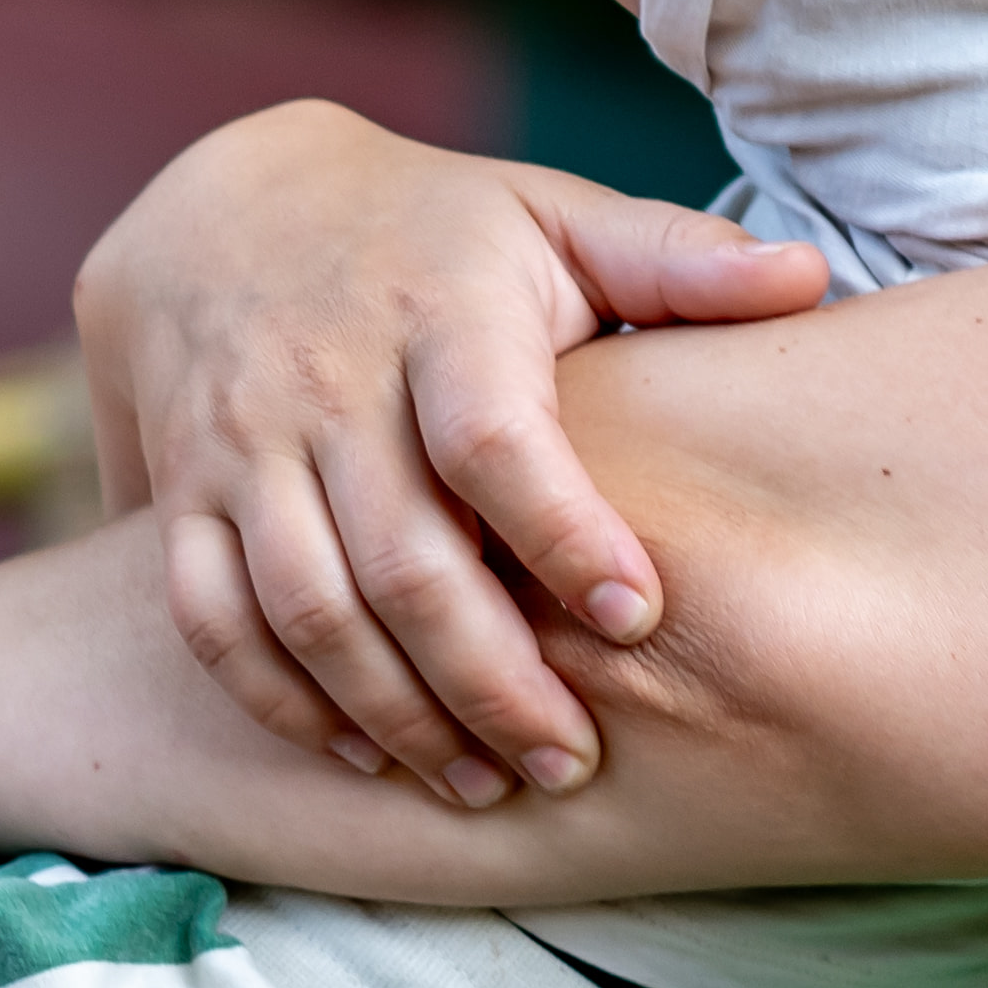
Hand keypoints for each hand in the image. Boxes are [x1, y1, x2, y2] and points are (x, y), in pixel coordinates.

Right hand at [74, 103, 835, 800]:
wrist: (219, 202)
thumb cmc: (434, 233)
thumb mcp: (548, 217)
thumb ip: (673, 259)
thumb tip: (809, 279)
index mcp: (437, 311)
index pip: (495, 437)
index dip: (565, 533)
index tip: (641, 616)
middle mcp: (326, 378)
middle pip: (405, 557)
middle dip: (494, 679)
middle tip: (573, 762)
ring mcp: (240, 441)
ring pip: (307, 607)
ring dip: (396, 713)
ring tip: (483, 786)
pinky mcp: (177, 491)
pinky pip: (212, 619)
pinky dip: (280, 701)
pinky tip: (364, 752)